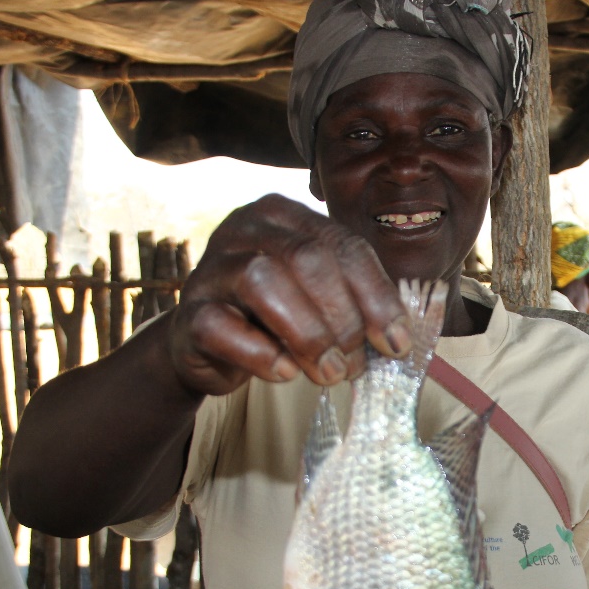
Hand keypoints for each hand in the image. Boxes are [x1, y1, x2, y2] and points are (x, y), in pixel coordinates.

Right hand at [166, 194, 410, 395]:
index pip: (343, 245)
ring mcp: (212, 267)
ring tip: (330, 373)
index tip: (396, 343)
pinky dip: (263, 355)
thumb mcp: (320, 298)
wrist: (208, 344)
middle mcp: (244, 228)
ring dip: (308, 335)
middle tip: (356, 365)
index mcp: (284, 215)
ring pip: (263, 281)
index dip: (376, 296)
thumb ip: (355, 302)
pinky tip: (286, 372)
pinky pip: (224, 328)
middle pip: (306, 259)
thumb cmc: (276, 317)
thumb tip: (399, 339)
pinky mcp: (189, 313)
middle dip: (343, 318)